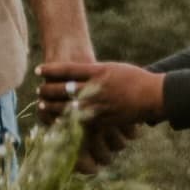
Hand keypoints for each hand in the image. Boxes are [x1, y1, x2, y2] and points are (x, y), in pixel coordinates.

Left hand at [37, 57, 165, 131]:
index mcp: (98, 71)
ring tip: (42, 105)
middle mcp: (96, 87)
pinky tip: (57, 121)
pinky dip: (66, 120)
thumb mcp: (112, 68)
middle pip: (65, 88)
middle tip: (38, 89)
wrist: (152, 95)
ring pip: (69, 106)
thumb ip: (94, 72)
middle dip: (48, 89)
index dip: (51, 70)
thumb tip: (76, 75)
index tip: (38, 70)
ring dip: (53, 106)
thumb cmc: (134, 78)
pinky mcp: (102, 120)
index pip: (68, 70)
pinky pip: (80, 121)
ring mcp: (99, 104)